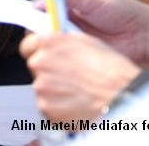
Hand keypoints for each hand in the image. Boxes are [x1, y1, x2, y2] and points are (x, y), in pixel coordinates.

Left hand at [20, 32, 139, 120]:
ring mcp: (41, 85)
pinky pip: (46, 106)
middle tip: (69, 78)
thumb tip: (54, 42)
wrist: (121, 96)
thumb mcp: (86, 42)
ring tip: (77, 92)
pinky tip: (75, 104)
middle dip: (48, 72)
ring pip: (41, 87)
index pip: (27, 45)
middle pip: (35, 67)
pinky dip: (57, 107)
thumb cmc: (111, 70)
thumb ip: (62, 41)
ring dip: (53, 90)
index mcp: (50, 42)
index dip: (36, 52)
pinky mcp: (45, 106)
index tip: (44, 57)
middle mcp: (41, 61)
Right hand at [35, 0, 148, 68]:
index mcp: (66, 9)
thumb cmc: (121, 12)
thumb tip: (38, 1)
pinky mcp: (81, 60)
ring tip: (60, 41)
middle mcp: (67, 27)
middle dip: (38, 31)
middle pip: (40, 31)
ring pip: (50, 47)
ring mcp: (73, 45)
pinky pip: (64, 60)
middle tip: (44, 31)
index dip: (30, 14)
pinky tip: (67, 54)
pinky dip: (62, 57)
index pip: (39, 12)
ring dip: (51, 45)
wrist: (145, 35)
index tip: (22, 15)